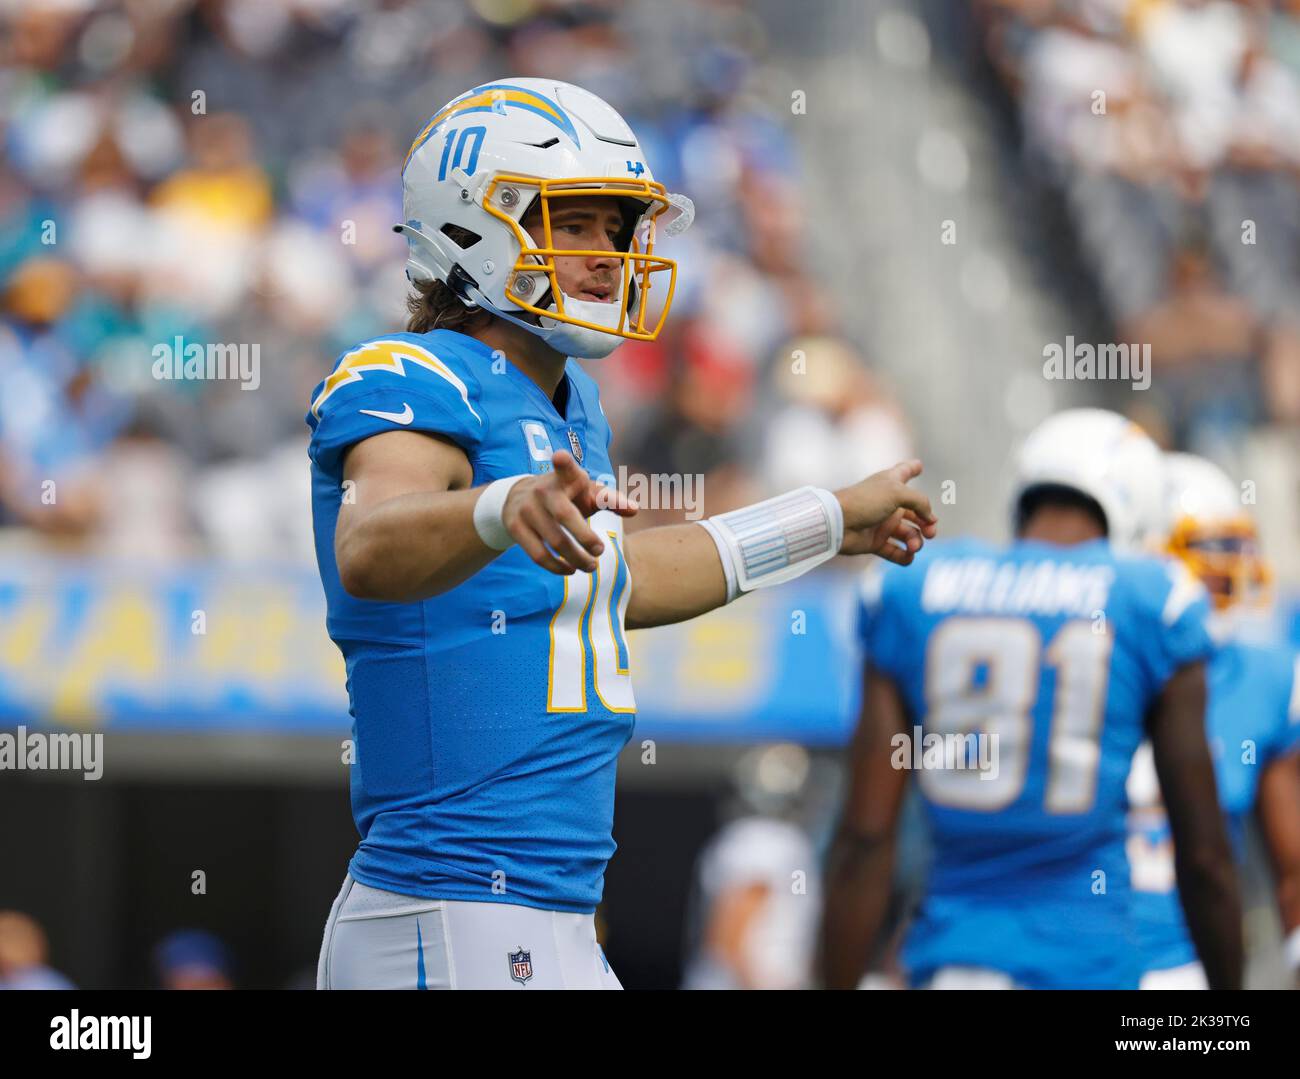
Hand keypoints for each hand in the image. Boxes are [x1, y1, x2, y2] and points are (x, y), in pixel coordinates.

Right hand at [503, 450, 637, 574]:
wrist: (519, 496)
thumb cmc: (566, 496)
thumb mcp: (587, 493)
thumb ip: (611, 500)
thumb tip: (635, 509)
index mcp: (564, 477)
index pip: (565, 468)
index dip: (563, 463)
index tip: (560, 456)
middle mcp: (543, 490)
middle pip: (566, 516)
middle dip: (586, 537)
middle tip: (601, 551)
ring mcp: (527, 509)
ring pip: (555, 541)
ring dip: (576, 559)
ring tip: (591, 566)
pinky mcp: (515, 528)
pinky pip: (538, 555)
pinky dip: (557, 567)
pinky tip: (570, 570)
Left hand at [835, 459, 936, 564]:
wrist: (838, 522)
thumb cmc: (865, 500)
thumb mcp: (898, 492)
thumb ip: (920, 502)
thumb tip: (930, 518)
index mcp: (891, 484)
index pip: (904, 471)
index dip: (913, 468)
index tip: (919, 465)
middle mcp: (888, 503)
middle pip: (915, 513)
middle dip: (928, 522)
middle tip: (931, 532)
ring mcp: (882, 523)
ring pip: (908, 534)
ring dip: (916, 541)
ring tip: (914, 546)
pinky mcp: (875, 542)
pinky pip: (895, 552)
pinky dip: (904, 557)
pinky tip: (908, 557)